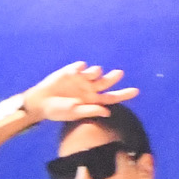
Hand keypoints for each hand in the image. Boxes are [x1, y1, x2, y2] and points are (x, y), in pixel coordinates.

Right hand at [19, 61, 138, 124]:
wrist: (41, 102)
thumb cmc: (58, 111)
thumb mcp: (75, 113)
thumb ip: (91, 111)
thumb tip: (108, 111)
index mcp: (92, 101)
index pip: (111, 97)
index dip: (124, 94)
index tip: (137, 91)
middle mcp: (90, 89)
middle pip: (107, 82)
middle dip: (114, 77)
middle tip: (119, 74)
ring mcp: (82, 79)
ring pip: (96, 72)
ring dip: (96, 72)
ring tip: (89, 75)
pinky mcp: (72, 71)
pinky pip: (82, 66)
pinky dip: (81, 68)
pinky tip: (76, 72)